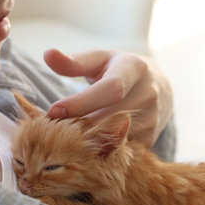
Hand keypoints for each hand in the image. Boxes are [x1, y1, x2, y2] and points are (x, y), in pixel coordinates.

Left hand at [44, 49, 172, 146]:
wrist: (156, 87)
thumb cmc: (117, 70)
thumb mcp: (98, 60)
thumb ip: (73, 62)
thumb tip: (48, 54)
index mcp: (134, 68)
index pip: (110, 89)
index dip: (81, 102)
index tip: (53, 111)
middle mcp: (148, 93)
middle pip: (108, 118)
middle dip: (78, 125)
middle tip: (54, 129)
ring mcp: (152, 119)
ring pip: (112, 138)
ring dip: (86, 141)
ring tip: (69, 136)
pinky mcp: (149, 139)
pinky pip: (118, 150)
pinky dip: (99, 151)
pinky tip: (86, 145)